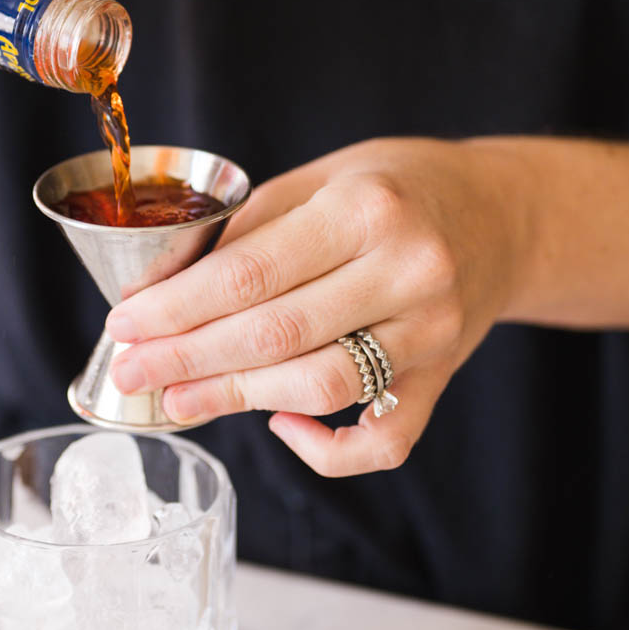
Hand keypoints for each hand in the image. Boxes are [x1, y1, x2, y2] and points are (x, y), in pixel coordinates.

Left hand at [105, 138, 533, 477]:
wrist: (502, 215)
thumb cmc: (396, 189)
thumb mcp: (319, 180)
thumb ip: (245, 231)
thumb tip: (158, 287)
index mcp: (367, 209)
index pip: (250, 273)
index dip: (177, 307)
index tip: (125, 323)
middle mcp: (408, 272)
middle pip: (275, 335)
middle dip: (188, 358)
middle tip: (131, 372)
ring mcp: (432, 334)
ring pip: (319, 388)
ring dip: (237, 399)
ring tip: (178, 399)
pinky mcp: (443, 379)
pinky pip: (382, 442)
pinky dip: (325, 449)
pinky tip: (277, 425)